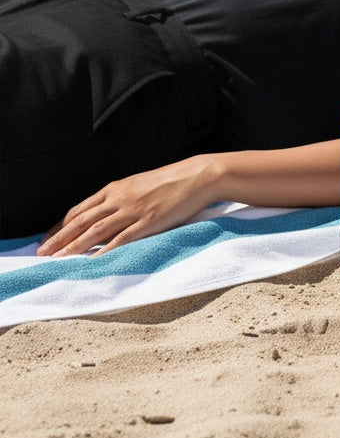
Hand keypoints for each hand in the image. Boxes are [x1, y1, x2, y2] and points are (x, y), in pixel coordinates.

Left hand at [37, 154, 221, 256]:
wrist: (198, 176)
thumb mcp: (141, 185)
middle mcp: (119, 199)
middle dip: (59, 238)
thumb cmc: (173, 180)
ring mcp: (133, 211)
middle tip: (42, 252)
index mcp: (117, 188)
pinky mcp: (147, 222)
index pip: (80, 209)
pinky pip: (120, 239)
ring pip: (95, 231)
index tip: (49, 237)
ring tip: (57, 259)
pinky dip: (104, 251)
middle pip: (81, 221)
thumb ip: (123, 198)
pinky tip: (92, 261)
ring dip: (73, 247)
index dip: (62, 225)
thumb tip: (108, 213)